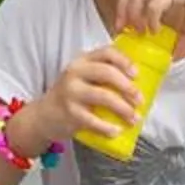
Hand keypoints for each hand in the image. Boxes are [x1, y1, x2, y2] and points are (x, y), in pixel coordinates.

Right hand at [25, 42, 145, 152]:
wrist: (44, 115)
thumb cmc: (72, 96)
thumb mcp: (83, 78)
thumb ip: (104, 75)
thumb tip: (139, 84)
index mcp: (82, 61)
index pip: (106, 52)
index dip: (124, 61)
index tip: (136, 74)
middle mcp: (75, 73)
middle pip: (107, 72)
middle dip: (128, 87)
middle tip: (139, 100)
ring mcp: (71, 92)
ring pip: (104, 96)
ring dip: (123, 109)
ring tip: (134, 118)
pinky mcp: (69, 113)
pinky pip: (93, 120)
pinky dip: (108, 128)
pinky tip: (116, 131)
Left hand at [114, 0, 184, 35]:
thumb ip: (182, 31)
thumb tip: (176, 54)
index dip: (122, 4)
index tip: (122, 23)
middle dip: (124, 12)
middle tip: (125, 31)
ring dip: (136, 17)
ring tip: (142, 33)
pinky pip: (155, 4)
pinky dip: (151, 20)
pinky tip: (155, 30)